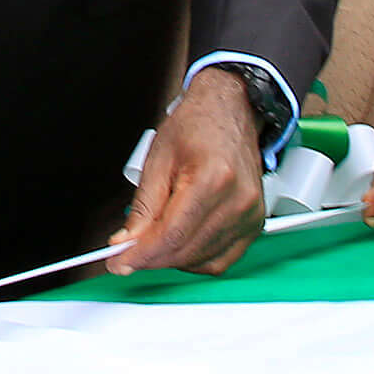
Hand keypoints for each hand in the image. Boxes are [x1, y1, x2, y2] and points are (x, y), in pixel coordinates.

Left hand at [113, 68, 266, 275]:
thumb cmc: (196, 126)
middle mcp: (238, 201)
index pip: (171, 234)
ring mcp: (251, 214)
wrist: (230, 111)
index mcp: (212, 179)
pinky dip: (196, 260)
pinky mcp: (255, 224)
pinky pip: (222, 260)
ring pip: (203, 261)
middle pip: (187, 251)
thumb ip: (143, 207)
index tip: (118, 262)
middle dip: (151, 258)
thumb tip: (127, 242)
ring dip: (172, 260)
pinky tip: (179, 246)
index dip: (141, 254)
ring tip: (152, 242)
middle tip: (126, 254)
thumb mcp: (157, 159)